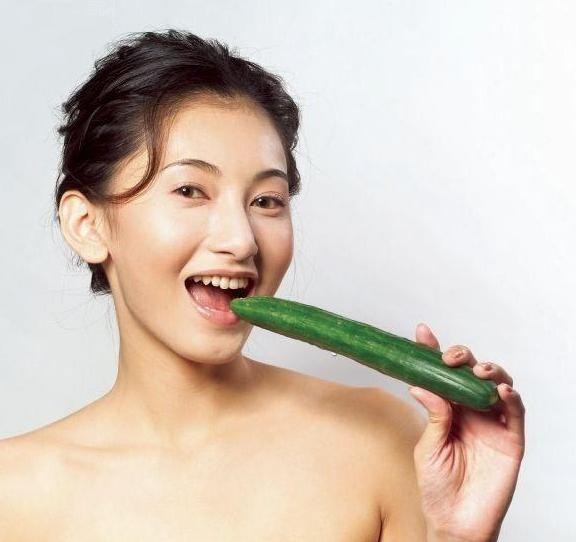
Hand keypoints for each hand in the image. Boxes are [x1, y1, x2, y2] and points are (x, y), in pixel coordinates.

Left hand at [408, 323, 525, 541]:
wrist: (455, 520)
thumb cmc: (437, 484)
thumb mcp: (428, 446)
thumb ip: (433, 415)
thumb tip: (420, 384)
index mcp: (447, 408)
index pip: (441, 374)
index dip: (432, 351)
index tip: (421, 333)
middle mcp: (470, 410)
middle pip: (470, 372)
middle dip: (462, 357)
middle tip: (449, 358)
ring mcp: (492, 422)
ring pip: (497, 384)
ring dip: (489, 371)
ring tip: (477, 370)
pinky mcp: (511, 439)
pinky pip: (516, 413)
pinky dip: (511, 398)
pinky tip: (501, 391)